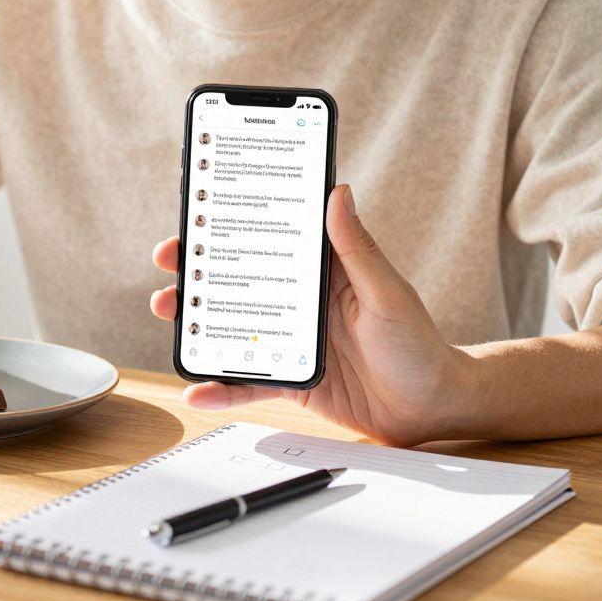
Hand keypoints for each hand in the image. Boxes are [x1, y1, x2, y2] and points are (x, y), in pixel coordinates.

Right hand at [150, 184, 474, 445]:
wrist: (432, 407)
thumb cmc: (421, 344)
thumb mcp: (387, 293)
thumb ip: (357, 249)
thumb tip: (338, 192)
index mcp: (323, 272)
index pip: (269, 239)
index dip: (230, 225)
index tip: (197, 213)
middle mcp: (300, 302)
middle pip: (237, 280)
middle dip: (196, 270)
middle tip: (169, 265)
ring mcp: (291, 341)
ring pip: (232, 327)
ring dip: (196, 322)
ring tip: (170, 317)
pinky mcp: (291, 378)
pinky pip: (249, 381)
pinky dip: (222, 388)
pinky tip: (197, 391)